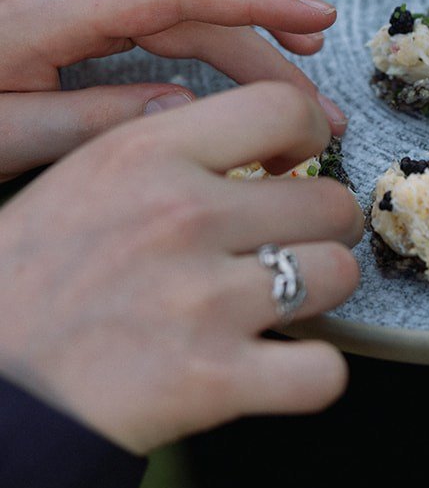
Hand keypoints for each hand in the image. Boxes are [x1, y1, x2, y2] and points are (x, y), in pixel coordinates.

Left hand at [0, 0, 346, 180]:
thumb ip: (88, 122)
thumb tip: (184, 110)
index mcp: (48, 12)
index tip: (313, 20)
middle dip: (264, 19)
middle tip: (316, 83)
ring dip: (243, 4)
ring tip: (297, 49)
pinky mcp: (69, 3)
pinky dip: (209, 6)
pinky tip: (230, 40)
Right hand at [0, 82, 361, 453]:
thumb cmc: (24, 287)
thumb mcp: (80, 181)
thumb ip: (166, 151)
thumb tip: (254, 138)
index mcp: (145, 154)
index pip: (282, 107)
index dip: (308, 134)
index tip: (295, 162)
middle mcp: (183, 215)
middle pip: (329, 199)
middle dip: (320, 226)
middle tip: (289, 245)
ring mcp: (203, 298)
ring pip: (339, 274)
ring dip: (318, 293)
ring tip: (278, 303)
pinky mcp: (214, 380)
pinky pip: (323, 371)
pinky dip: (311, 377)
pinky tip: (277, 369)